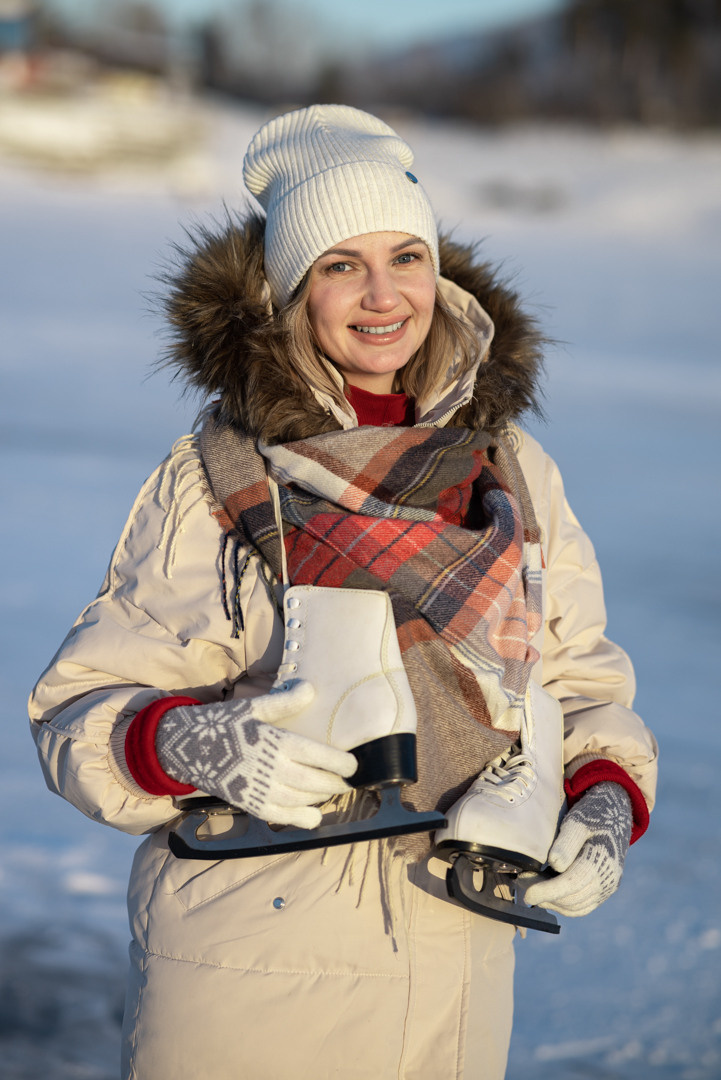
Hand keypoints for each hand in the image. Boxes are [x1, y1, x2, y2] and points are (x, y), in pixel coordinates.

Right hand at [156, 682, 356, 828]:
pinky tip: (313, 814)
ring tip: (331, 791)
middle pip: (315, 781)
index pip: (317, 755)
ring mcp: (260, 790)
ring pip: (302, 800)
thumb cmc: (223, 724)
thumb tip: (311, 688)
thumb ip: (284, 702)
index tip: (353, 765)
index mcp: (274, 741)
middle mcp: (270, 769)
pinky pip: (283, 817)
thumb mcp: (253, 708)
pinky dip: (302, 818)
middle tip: (348, 781)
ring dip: (321, 798)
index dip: (340, 763)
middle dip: (336, 783)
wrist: (187, 748)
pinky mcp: (251, 806)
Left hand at [522, 782, 632, 916]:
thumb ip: (567, 842)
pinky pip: (583, 906)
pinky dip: (564, 904)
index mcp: (601, 860)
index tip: (527, 894)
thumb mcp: (578, 821)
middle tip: (523, 883)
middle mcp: (607, 879)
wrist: (616, 813)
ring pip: (576, 907)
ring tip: (533, 886)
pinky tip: (548, 891)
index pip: (571, 884)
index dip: (547, 892)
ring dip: (553, 902)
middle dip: (545, 896)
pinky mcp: (605, 890)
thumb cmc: (592, 814)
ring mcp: (608, 887)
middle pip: (572, 899)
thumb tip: (555, 864)